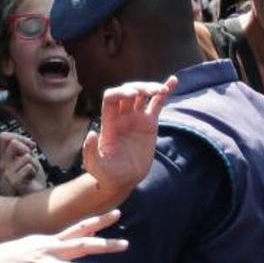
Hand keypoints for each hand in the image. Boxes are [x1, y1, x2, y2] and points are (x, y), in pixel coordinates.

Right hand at [0, 131, 46, 195]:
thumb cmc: (32, 179)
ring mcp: (7, 174)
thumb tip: (18, 140)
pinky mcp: (14, 182)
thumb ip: (24, 147)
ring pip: (26, 156)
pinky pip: (28, 167)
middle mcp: (3, 164)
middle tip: (32, 158)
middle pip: (13, 143)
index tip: (31, 145)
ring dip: (35, 164)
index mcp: (5, 157)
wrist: (35, 197)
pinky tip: (30, 179)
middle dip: (28, 148)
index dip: (19, 137)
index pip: (4, 137)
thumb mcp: (28, 158)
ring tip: (32, 173)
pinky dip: (34, 171)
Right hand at [0, 210, 123, 262]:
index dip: (100, 221)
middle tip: (126, 244)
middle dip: (104, 244)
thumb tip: (86, 238)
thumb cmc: (21, 255)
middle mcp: (50, 249)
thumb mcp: (43, 245)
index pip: (81, 228)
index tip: (119, 213)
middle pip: (81, 245)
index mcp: (54, 241)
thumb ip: (65, 244)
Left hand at [84, 77, 175, 194]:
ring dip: (150, 88)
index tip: (132, 94)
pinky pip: (157, 104)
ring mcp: (136, 119)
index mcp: (108, 122)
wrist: (122, 180)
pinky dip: (165, 92)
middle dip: (137, 87)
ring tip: (160, 90)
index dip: (120, 92)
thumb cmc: (105, 173)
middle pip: (127, 92)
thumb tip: (91, 133)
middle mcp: (121, 117)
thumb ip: (90, 151)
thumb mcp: (94, 165)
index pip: (111, 98)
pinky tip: (173, 81)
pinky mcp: (149, 124)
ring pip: (142, 95)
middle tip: (148, 92)